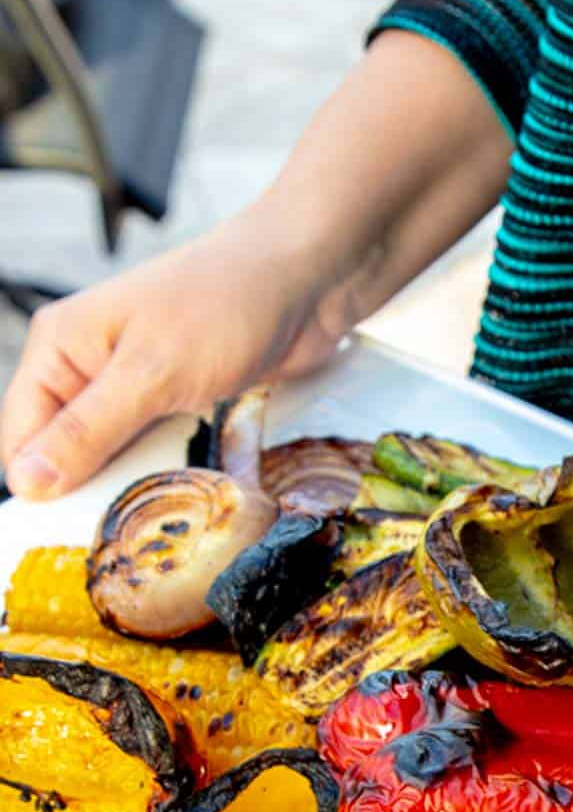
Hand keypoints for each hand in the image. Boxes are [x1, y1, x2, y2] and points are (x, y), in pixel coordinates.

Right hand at [0, 211, 345, 497]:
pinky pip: (155, 451)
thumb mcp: (151, 373)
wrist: (305, 278)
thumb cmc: (225, 302)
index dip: (41, 485)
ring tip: (159, 512)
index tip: (71, 533)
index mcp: (61, 347)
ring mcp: (134, 384)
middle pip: (64, 453)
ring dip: (132, 485)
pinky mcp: (175, 399)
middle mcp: (89, 366)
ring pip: (111, 457)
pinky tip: (184, 490)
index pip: (21, 437)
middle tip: (124, 529)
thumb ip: (89, 430)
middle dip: (90, 491)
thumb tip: (29, 481)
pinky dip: (166, 471)